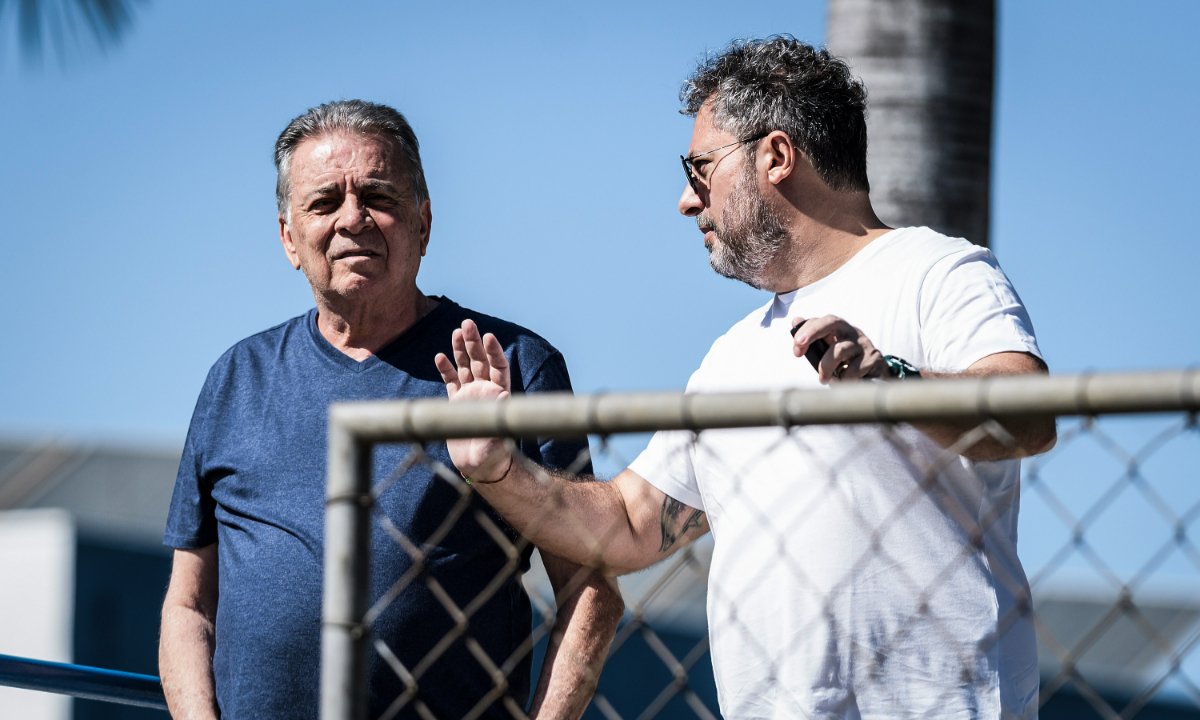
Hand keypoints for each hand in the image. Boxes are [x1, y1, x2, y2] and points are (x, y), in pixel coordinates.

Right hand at [434, 319, 514, 482]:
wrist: (479, 468)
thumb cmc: (493, 455)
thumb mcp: (498, 437)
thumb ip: (498, 419)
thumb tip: (502, 397)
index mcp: (499, 394)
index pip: (499, 366)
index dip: (494, 351)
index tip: (488, 337)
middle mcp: (486, 391)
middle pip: (480, 361)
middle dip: (474, 342)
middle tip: (467, 324)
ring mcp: (470, 395)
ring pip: (465, 367)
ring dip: (460, 350)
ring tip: (456, 331)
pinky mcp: (456, 403)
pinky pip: (450, 382)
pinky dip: (446, 370)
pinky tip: (440, 357)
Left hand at [790, 314, 886, 382]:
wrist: (875, 375)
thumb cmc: (845, 361)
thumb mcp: (828, 349)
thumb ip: (812, 337)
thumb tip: (796, 320)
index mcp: (839, 328)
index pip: (823, 320)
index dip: (806, 330)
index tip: (796, 350)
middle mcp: (852, 332)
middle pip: (832, 322)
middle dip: (812, 333)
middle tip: (799, 352)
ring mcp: (864, 344)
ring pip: (839, 350)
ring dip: (826, 368)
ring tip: (823, 380)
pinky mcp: (873, 358)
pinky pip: (853, 369)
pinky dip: (844, 379)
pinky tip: (843, 382)